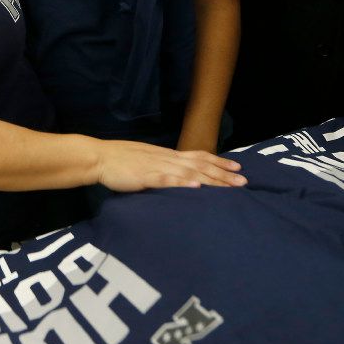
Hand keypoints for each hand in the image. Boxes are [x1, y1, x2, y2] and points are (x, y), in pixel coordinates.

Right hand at [95, 141, 246, 191]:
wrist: (100, 157)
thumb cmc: (121, 161)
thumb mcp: (147, 162)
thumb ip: (163, 168)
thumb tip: (179, 175)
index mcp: (168, 155)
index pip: (199, 157)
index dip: (219, 162)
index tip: (237, 167)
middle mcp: (167, 158)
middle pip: (201, 165)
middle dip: (224, 174)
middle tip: (244, 182)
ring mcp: (158, 166)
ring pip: (190, 172)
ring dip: (211, 179)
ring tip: (229, 187)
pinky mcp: (146, 176)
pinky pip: (167, 180)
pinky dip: (182, 183)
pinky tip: (196, 187)